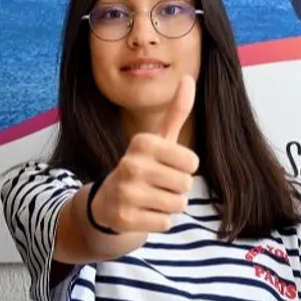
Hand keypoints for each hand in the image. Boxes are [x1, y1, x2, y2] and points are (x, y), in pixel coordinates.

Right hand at [90, 75, 199, 233]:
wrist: (108, 202)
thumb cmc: (143, 167)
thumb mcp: (158, 139)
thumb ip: (176, 111)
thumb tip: (188, 77)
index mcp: (143, 142)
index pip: (192, 162)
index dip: (183, 168)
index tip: (165, 166)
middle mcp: (132, 164)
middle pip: (185, 184)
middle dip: (177, 188)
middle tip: (156, 184)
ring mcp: (127, 192)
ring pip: (177, 205)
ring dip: (169, 205)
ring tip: (150, 199)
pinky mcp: (125, 218)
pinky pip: (165, 223)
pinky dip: (159, 221)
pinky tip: (142, 213)